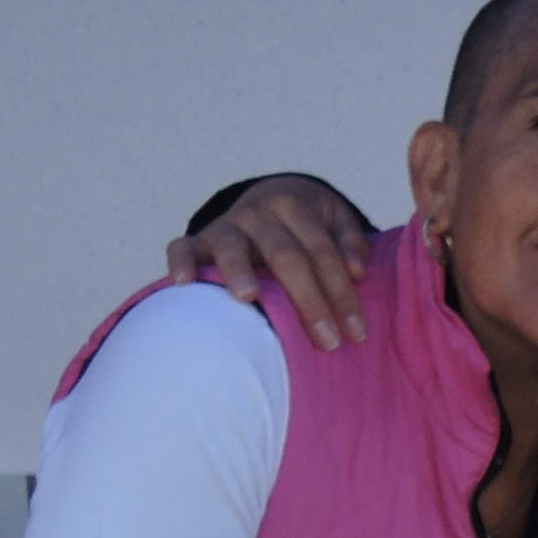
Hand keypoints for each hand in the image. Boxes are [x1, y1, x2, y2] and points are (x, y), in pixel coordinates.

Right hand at [165, 180, 372, 349]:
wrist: (268, 196)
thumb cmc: (309, 224)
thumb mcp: (336, 219)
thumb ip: (350, 241)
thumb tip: (356, 271)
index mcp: (295, 206)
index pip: (323, 253)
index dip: (342, 294)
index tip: (357, 333)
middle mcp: (258, 212)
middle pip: (285, 256)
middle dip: (309, 300)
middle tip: (327, 341)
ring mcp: (226, 225)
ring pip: (231, 248)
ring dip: (239, 270)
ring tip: (247, 297)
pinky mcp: (198, 240)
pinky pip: (182, 248)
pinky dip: (180, 263)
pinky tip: (183, 284)